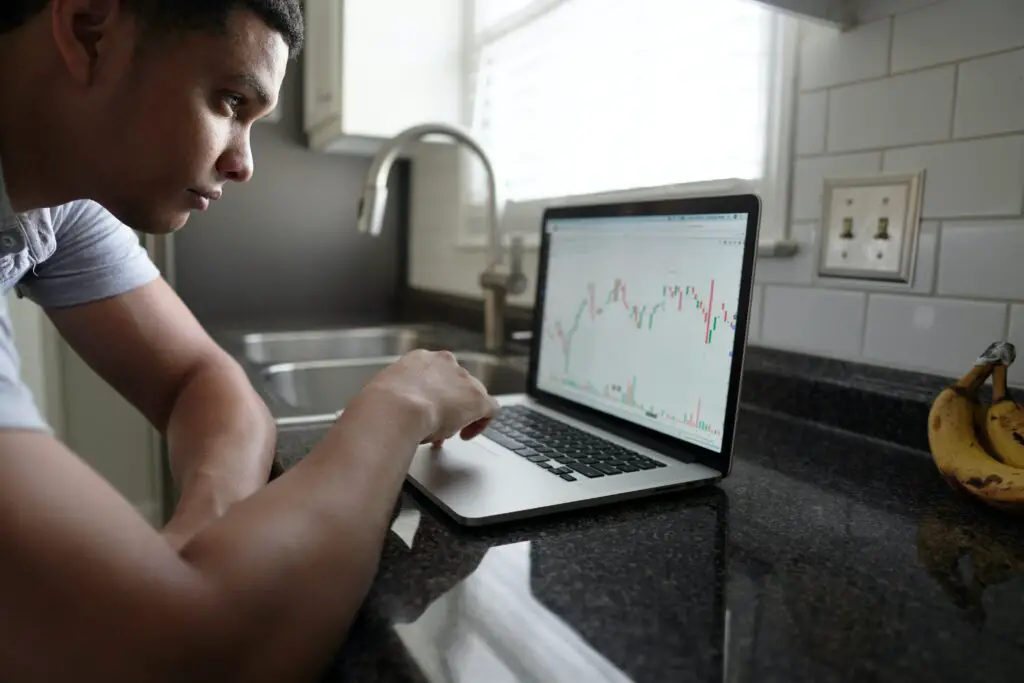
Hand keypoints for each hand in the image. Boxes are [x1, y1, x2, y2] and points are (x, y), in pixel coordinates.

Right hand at [357, 350, 500, 444]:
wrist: (396, 408)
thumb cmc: (382, 405)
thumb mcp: (383, 394)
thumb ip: (393, 397)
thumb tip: (389, 410)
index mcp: (419, 359)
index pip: (433, 376)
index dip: (432, 396)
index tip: (426, 411)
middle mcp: (444, 363)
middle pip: (454, 384)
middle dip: (448, 405)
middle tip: (437, 424)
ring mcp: (463, 380)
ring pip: (471, 396)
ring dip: (462, 414)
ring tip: (448, 432)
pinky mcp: (477, 398)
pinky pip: (489, 408)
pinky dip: (481, 422)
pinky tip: (468, 434)